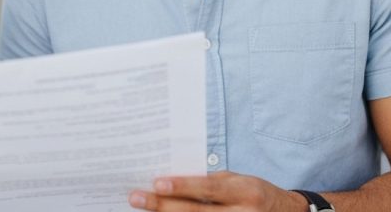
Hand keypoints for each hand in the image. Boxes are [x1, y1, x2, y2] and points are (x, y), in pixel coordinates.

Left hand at [128, 171, 306, 210]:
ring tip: (143, 210)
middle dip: (162, 206)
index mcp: (245, 192)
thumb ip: (209, 183)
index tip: (157, 183)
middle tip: (136, 198)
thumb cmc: (254, 193)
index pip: (209, 189)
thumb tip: (172, 182)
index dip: (183, 186)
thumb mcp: (237, 181)